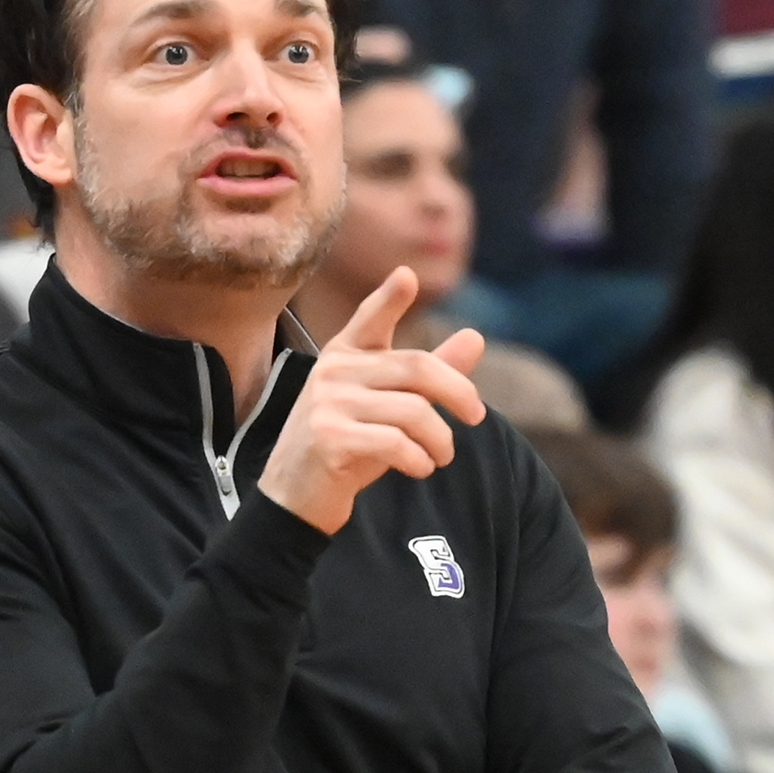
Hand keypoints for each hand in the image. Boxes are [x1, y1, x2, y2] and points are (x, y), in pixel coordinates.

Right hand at [257, 267, 484, 533]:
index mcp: (345, 355)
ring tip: (441, 456)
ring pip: (412, 411)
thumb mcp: (389, 406)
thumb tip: (475, 337)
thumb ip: (430, 374)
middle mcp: (333, 371)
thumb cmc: (349, 445)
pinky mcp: (329, 439)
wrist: (296, 495)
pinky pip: (394, 443)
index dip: (389, 298)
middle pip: (416, 368)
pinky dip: (419, 460)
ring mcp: (327, 404)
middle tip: (477, 417)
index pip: (370, 318)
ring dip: (440, 440)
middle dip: (458, 392)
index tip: (407, 277)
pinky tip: (420, 468)